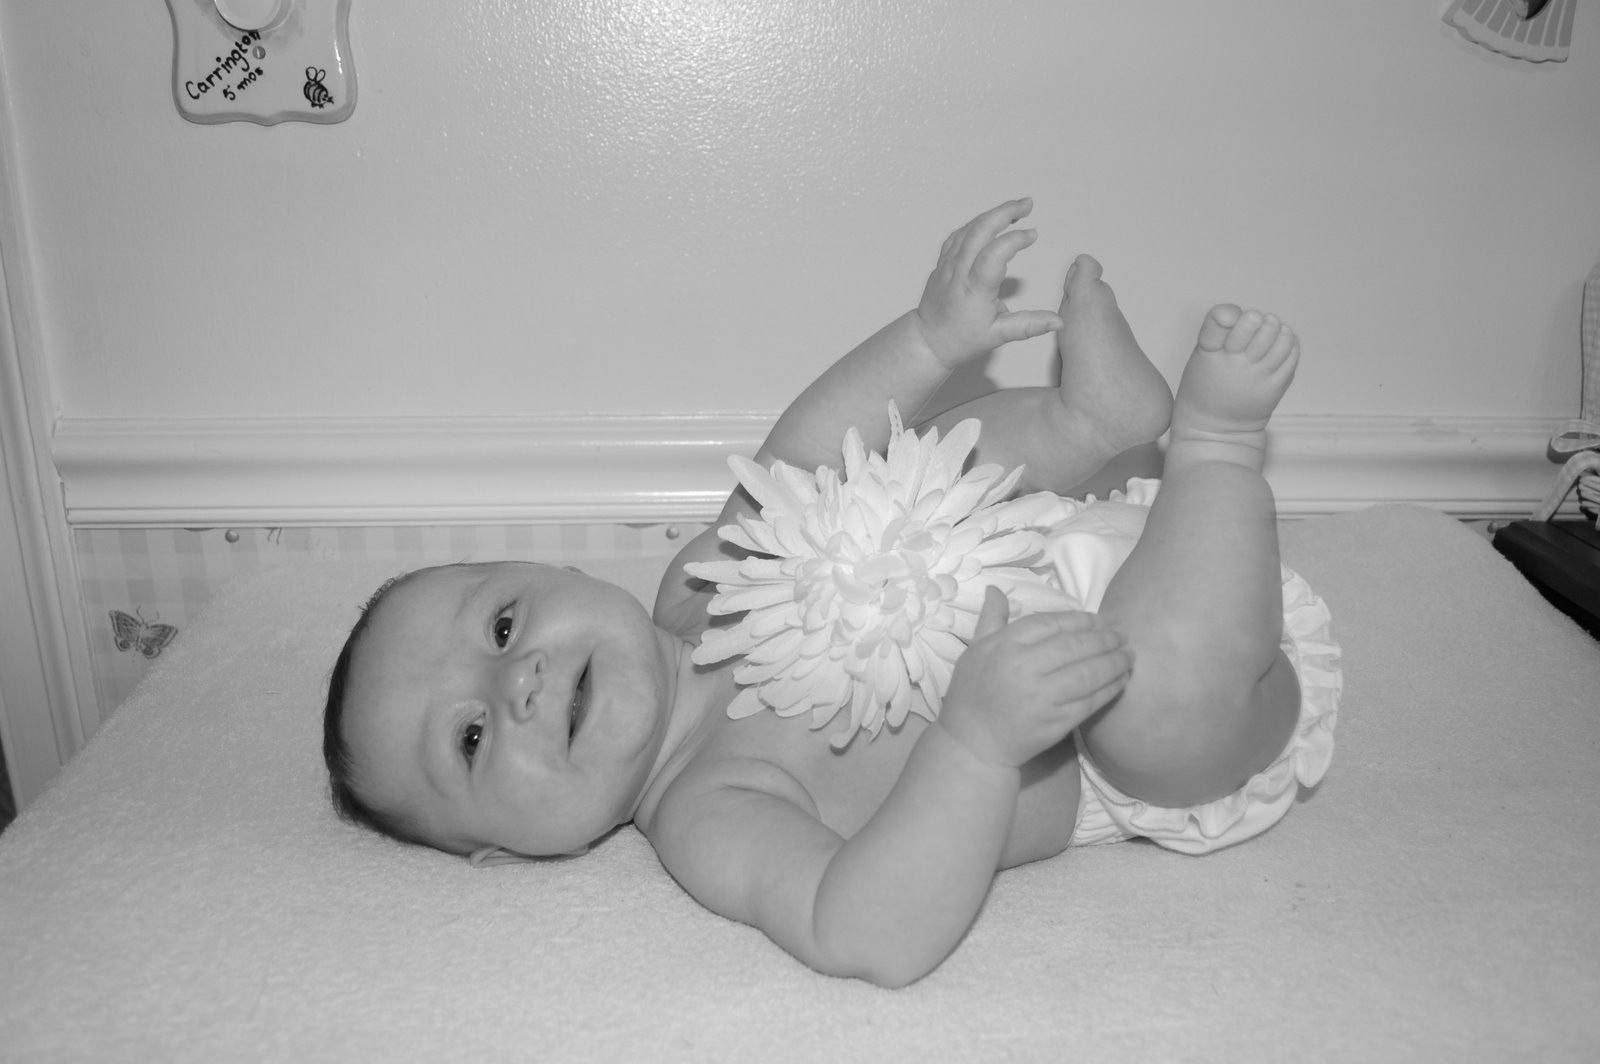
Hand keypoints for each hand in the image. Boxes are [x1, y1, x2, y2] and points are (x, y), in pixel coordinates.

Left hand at [913, 198, 1064, 368]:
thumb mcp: (998, 336)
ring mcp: (947, 265)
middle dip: (1004, 212)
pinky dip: (976, 223)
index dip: (1014, 240)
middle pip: (978, 231)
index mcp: (973, 290)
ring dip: (992, 214)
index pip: (993, 255)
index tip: (1032, 235)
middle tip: (1027, 204)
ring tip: (1016, 209)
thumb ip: (1029, 325)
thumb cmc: (961, 339)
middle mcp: (958, 272)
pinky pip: (958, 235)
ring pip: (968, 229)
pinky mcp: (942, 262)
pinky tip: (990, 221)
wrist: (928, 341)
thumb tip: (1058, 322)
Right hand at [938, 586, 1132, 768]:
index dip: (1080, 620)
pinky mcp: (1056, 722)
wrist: (972, 742)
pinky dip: (1110, 689)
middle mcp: (1026, 667)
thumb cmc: (971, 693)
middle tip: (1122, 635)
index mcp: (1006, 645)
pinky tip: (1122, 680)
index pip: (1052, 623)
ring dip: (1115, 662)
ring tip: (1130, 655)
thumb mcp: (975, 650)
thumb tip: (996, 588)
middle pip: (1076, 645)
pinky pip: (1091, 701)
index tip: (1097, 620)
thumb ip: (991, 618)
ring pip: (1088, 672)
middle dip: (1105, 638)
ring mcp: (1043, 696)